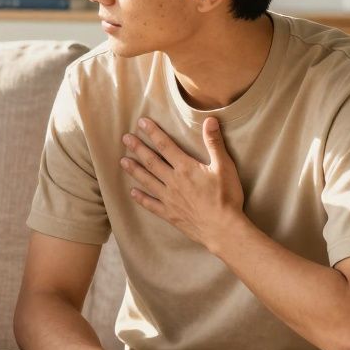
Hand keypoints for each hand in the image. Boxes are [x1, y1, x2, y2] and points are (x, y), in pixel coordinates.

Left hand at [120, 116, 243, 247]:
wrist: (222, 229)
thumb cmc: (226, 197)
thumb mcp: (224, 167)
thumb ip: (214, 143)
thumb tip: (210, 120)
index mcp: (186, 168)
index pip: (165, 145)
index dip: (153, 133)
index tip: (141, 123)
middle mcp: (173, 181)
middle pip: (152, 161)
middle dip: (138, 148)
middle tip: (125, 139)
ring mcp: (169, 198)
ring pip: (147, 181)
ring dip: (134, 170)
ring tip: (123, 161)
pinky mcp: (170, 214)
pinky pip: (151, 205)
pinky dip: (141, 198)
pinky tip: (132, 193)